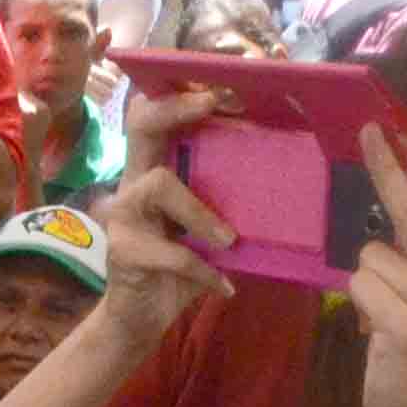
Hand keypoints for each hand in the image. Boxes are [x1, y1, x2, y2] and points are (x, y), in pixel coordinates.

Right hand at [90, 88, 233, 332]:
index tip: (219, 88)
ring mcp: (124, 214)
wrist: (142, 319)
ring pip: (160, 184)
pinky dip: (203, 270)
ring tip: (229, 240)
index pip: (156, 117)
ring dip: (200, 212)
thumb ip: (225, 206)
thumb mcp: (207, 232)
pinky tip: (224, 286)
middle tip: (212, 104)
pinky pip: (171, 252)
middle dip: (175, 108)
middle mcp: (133, 182)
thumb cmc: (179, 269)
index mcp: (155, 170)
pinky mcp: (123, 250)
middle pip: (142, 125)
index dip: (180, 96)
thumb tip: (284, 182)